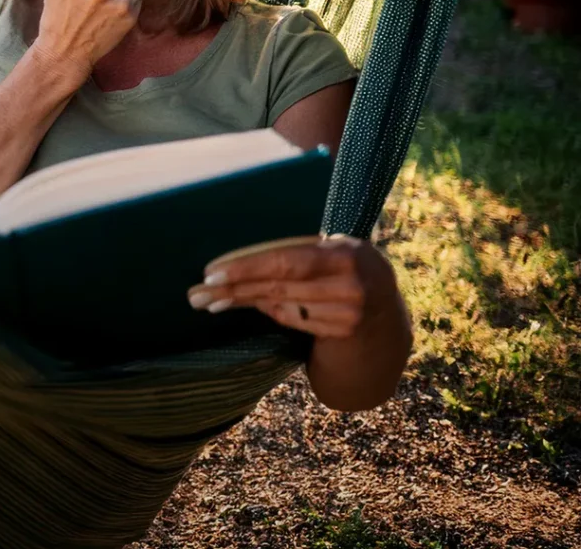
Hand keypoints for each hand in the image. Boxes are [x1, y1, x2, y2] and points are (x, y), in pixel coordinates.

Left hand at [186, 234, 399, 338]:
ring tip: (208, 301)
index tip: (211, 272)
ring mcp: (349, 313)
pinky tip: (245, 305)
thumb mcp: (331, 253)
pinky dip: (268, 311)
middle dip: (233, 289)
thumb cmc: (345, 269)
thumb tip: (240, 267)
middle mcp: (352, 283)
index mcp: (344, 252)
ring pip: (280, 305)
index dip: (246, 267)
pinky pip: (292, 320)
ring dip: (240, 303)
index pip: (285, 260)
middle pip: (277, 286)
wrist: (389, 314)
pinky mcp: (343, 333)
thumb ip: (295, 255)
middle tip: (197, 293)